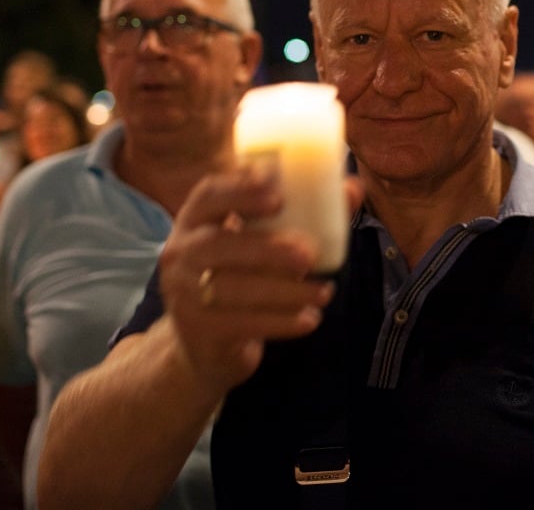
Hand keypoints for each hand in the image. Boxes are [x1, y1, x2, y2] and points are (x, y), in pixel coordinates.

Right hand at [157, 163, 342, 398]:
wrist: (207, 344)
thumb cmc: (242, 275)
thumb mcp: (262, 241)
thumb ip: (304, 214)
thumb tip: (354, 188)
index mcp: (195, 220)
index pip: (207, 195)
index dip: (239, 190)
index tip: (278, 194)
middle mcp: (180, 253)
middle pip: (218, 244)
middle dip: (267, 248)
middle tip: (310, 254)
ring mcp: (183, 294)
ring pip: (232, 289)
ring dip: (286, 292)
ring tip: (325, 292)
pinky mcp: (198, 331)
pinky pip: (242, 325)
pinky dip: (281, 323)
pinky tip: (310, 320)